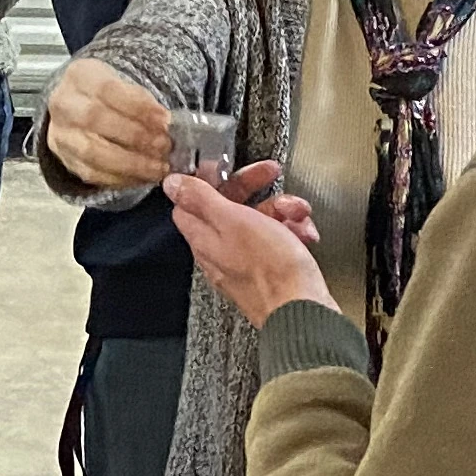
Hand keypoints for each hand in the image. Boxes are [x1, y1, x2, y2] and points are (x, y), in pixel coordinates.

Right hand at [42, 56, 174, 190]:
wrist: (76, 109)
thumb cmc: (105, 96)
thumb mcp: (122, 84)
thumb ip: (141, 100)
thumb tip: (165, 122)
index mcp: (79, 77)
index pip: (108, 90)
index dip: (138, 106)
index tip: (165, 120)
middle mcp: (63, 105)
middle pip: (96, 120)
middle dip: (136, 135)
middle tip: (164, 145)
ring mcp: (61, 135)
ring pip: (93, 153)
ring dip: (131, 163)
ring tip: (158, 167)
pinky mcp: (67, 161)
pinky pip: (93, 174)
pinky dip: (123, 178)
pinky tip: (144, 177)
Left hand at [171, 164, 327, 328]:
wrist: (304, 310)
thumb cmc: (271, 270)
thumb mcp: (234, 221)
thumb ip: (202, 199)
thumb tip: (171, 184)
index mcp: (205, 239)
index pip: (190, 204)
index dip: (206, 181)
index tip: (225, 166)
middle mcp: (221, 252)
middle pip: (228, 208)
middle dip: (252, 187)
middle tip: (270, 174)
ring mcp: (246, 263)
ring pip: (258, 221)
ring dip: (281, 210)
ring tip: (296, 214)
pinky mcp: (271, 271)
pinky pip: (277, 242)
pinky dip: (292, 232)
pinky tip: (304, 234)